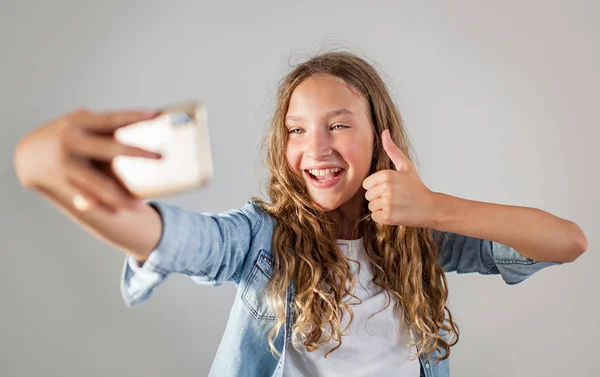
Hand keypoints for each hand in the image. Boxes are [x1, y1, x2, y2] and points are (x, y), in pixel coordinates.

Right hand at [13, 108, 161, 212]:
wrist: (28, 153)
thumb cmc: (67, 135)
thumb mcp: (82, 125)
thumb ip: (106, 129)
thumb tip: (143, 129)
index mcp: (80, 122)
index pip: (112, 119)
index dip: (134, 116)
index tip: (156, 114)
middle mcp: (73, 141)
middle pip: (111, 149)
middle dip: (138, 153)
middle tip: (161, 157)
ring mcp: (67, 162)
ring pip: (98, 182)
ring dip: (119, 195)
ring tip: (138, 205)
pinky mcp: (62, 181)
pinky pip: (86, 196)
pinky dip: (102, 204)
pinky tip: (116, 212)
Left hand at [362, 129, 436, 226]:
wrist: (430, 207)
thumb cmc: (416, 186)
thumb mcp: (405, 166)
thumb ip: (392, 150)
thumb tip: (384, 131)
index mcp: (386, 175)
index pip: (366, 184)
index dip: (376, 187)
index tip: (390, 188)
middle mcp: (386, 188)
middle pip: (368, 196)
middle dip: (378, 197)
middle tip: (395, 197)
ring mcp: (387, 203)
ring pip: (371, 206)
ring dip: (381, 208)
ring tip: (396, 205)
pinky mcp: (388, 216)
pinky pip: (374, 216)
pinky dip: (383, 217)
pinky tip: (395, 213)